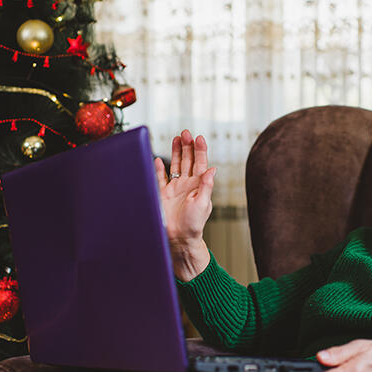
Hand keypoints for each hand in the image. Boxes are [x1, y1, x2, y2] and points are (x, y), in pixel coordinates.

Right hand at [153, 130, 214, 279]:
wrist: (179, 239)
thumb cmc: (194, 225)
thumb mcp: (203, 204)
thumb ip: (207, 186)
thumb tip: (213, 169)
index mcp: (199, 185)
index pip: (201, 163)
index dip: (200, 150)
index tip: (199, 138)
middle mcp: (187, 184)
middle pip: (188, 160)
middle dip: (187, 146)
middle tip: (185, 132)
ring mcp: (175, 188)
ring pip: (176, 164)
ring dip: (177, 151)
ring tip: (177, 137)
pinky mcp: (162, 194)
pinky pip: (160, 177)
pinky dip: (159, 168)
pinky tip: (158, 158)